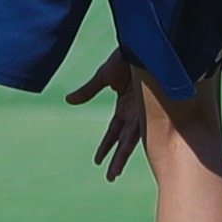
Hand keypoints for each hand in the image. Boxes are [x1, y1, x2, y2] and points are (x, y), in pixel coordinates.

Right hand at [64, 48, 144, 180]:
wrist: (144, 43)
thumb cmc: (126, 56)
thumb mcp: (104, 76)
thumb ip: (88, 91)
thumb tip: (68, 101)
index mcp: (126, 107)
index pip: (114, 132)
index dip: (107, 146)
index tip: (98, 161)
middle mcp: (137, 113)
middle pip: (124, 141)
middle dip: (117, 159)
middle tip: (110, 177)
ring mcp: (145, 110)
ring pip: (132, 139)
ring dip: (122, 156)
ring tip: (114, 174)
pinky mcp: (152, 105)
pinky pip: (144, 127)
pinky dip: (136, 140)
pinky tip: (131, 152)